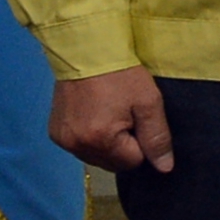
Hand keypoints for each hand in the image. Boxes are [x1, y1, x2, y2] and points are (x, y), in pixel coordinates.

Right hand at [50, 66, 172, 172]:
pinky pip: (79, 146)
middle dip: (124, 146)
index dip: (141, 143)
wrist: (87, 51)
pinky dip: (90, 137)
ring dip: (107, 143)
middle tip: (125, 114)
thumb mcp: (148, 102)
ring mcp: (62, 140)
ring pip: (95, 156)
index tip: (139, 119)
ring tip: (109, 112)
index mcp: (100, 140)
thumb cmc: (121, 74)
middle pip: (112, 163)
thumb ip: (157, 137)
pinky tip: (94, 115)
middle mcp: (76, 146)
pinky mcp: (55, 132)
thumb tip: (165, 168)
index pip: (132, 162)